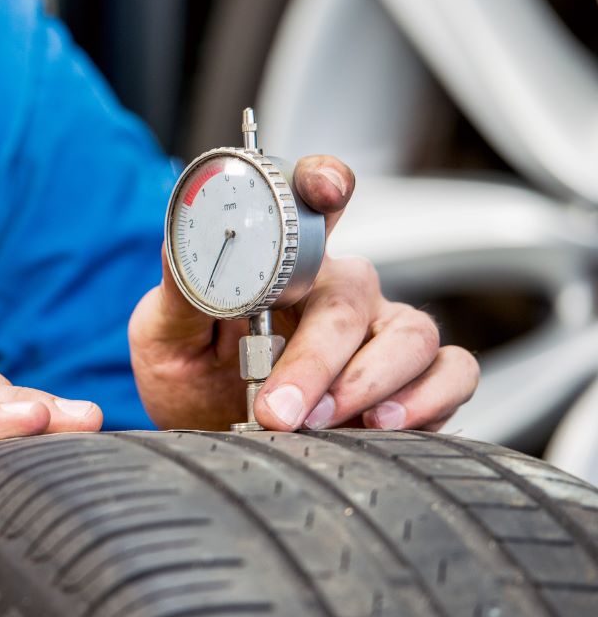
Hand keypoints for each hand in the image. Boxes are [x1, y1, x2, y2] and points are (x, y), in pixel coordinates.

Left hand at [128, 155, 478, 432]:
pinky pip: (453, 375)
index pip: (313, 203)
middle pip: (353, 296)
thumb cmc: (186, 373)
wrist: (201, 431)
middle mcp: (339, 289)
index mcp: (283, 263)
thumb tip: (183, 248)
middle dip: (317, 359)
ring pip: (413, 336)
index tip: (324, 191)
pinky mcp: (411, 382)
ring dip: (369, 383)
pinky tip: (379, 426)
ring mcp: (380, 333)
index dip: (324, 185)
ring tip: (321, 422)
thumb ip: (182, 292)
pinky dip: (429, 402)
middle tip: (276, 410)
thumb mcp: (163, 334)